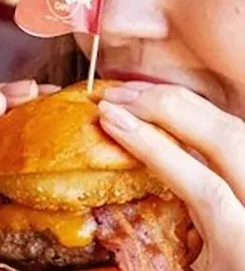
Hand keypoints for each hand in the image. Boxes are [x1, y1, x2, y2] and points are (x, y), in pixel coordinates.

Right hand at [100, 82, 244, 269]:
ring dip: (186, 104)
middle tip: (119, 95)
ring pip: (239, 126)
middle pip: (228, 139)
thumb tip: (106, 209)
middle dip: (168, 108)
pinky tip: (173, 107)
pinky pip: (238, 132)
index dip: (153, 147)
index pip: (202, 186)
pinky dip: (203, 113)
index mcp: (243, 243)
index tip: (111, 120)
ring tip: (139, 93)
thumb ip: (157, 243)